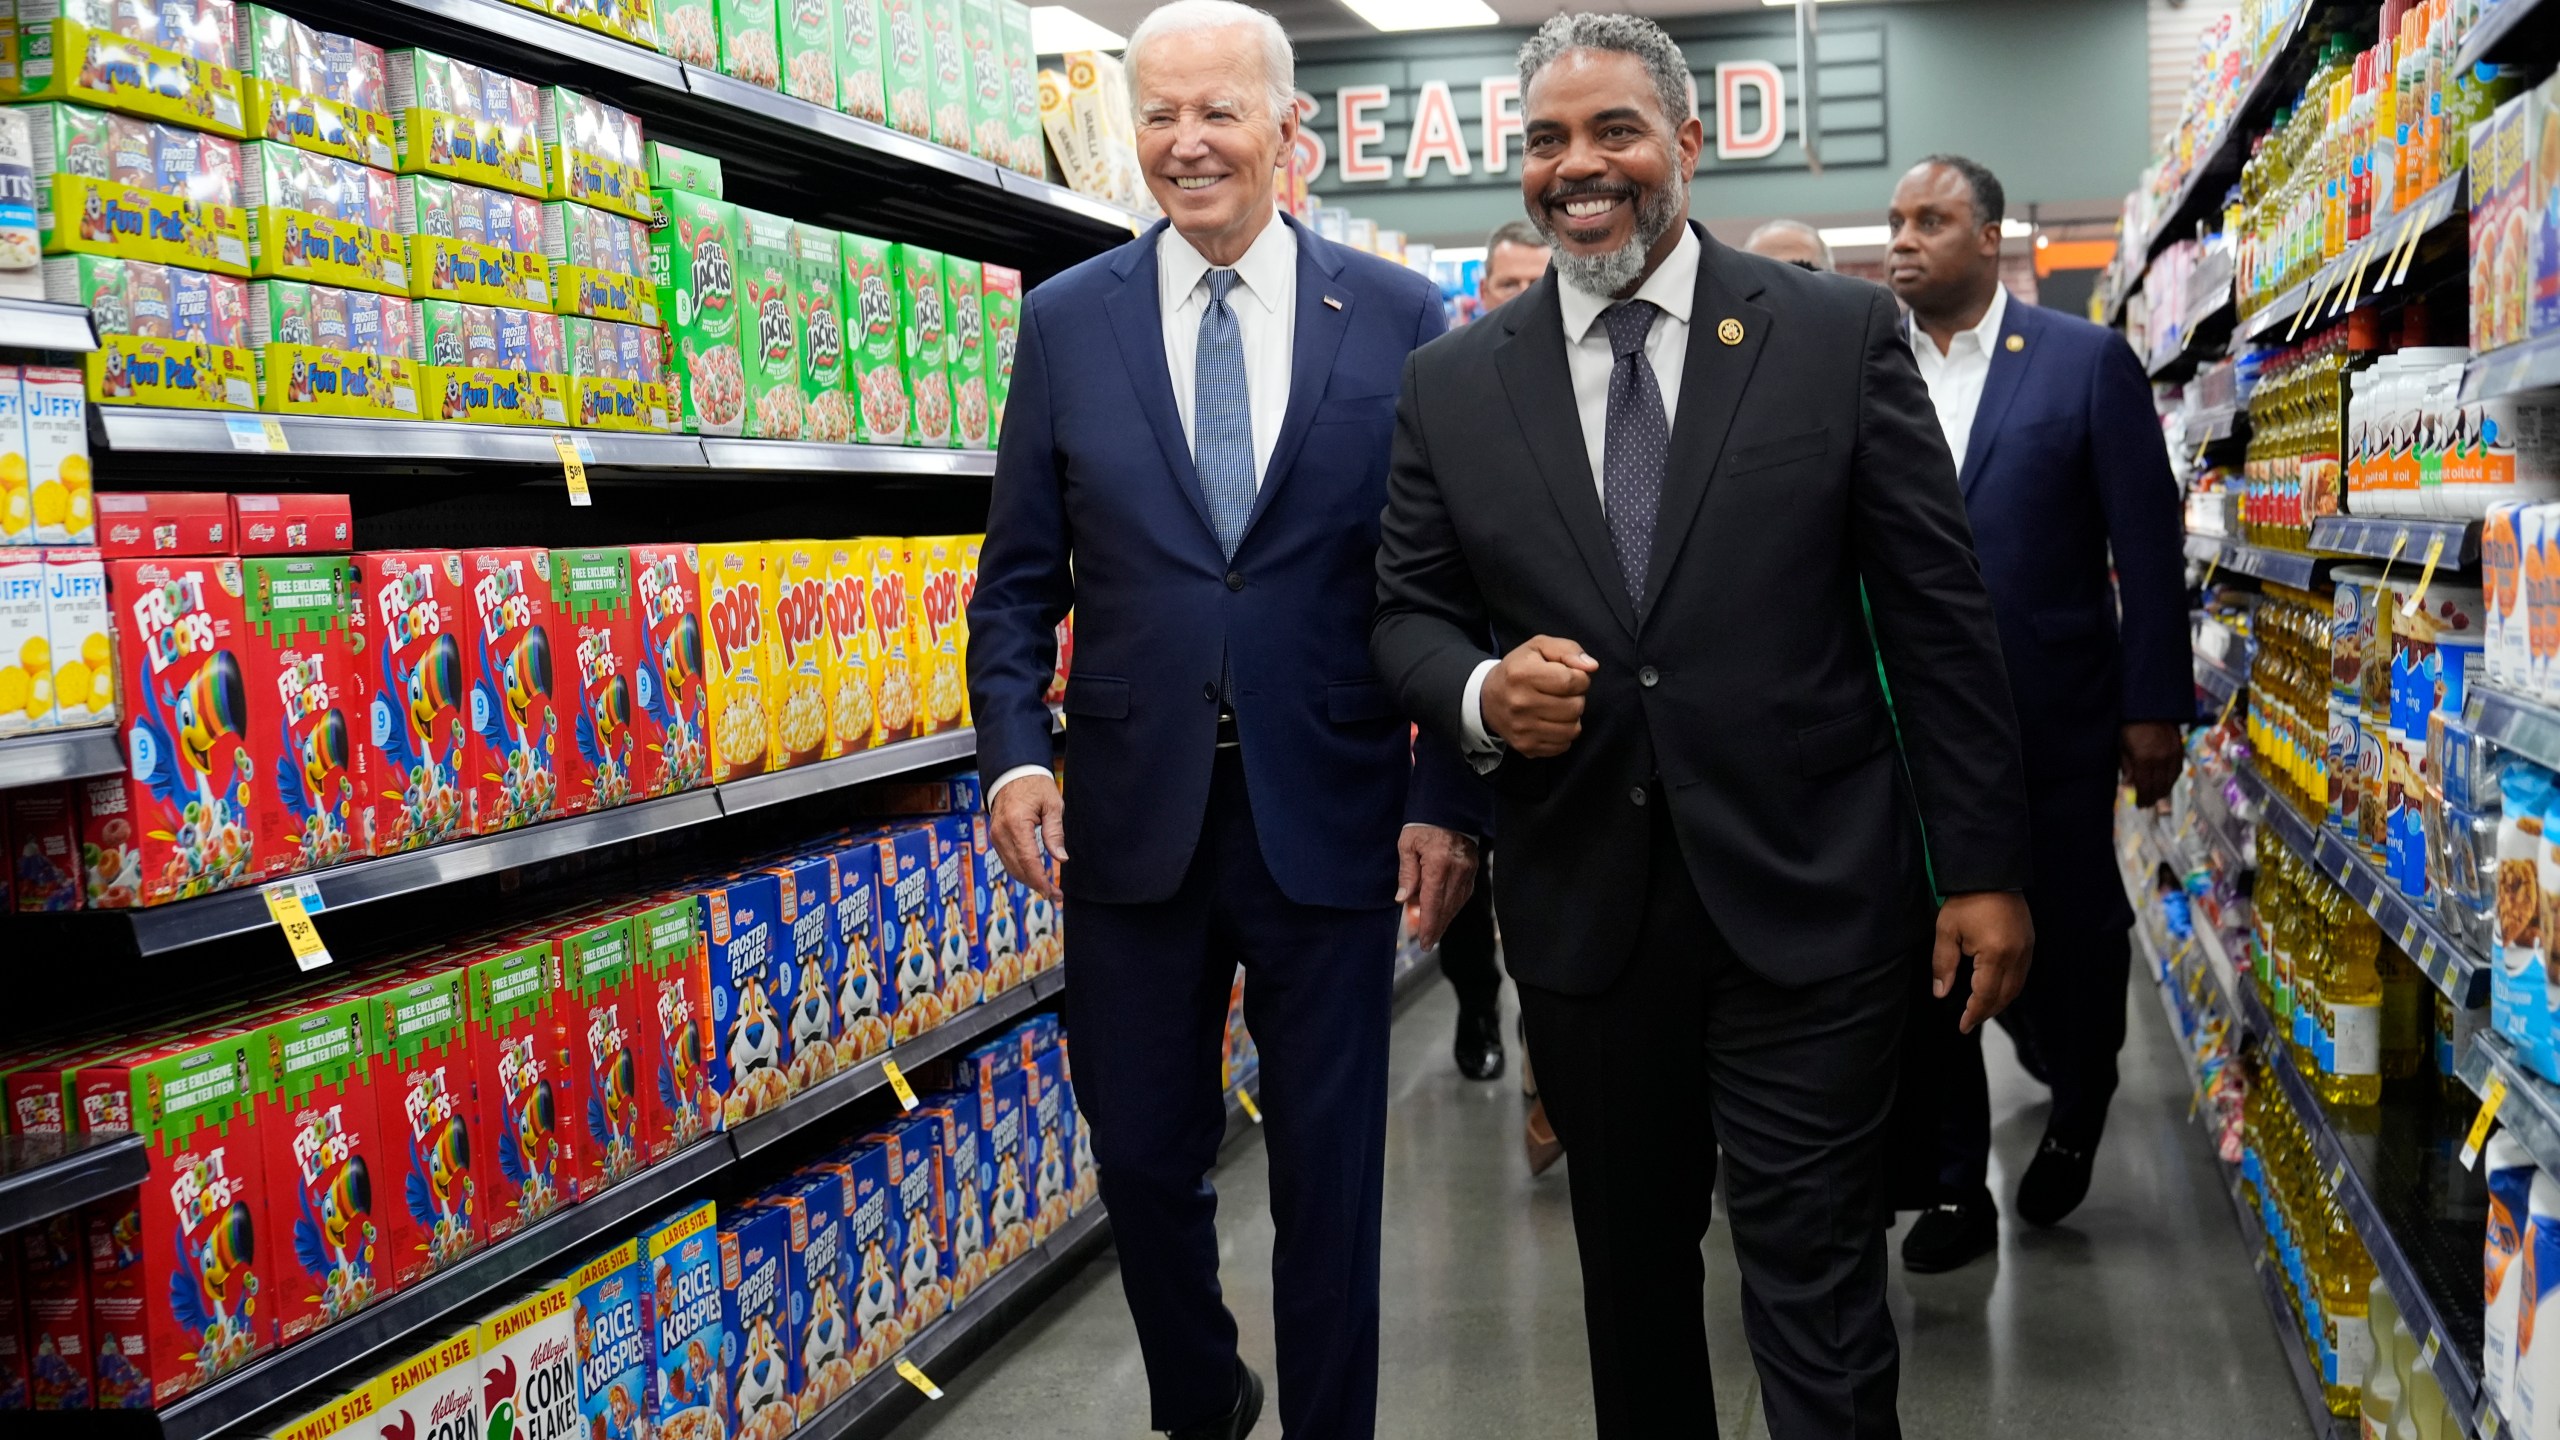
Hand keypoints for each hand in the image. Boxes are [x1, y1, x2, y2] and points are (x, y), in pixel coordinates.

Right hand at [989, 773, 1066, 901]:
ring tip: (1048, 889)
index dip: (1040, 880)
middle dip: (1036, 885)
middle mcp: (1001, 833)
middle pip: (1018, 869)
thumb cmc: (1035, 785)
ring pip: (1011, 867)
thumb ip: (1055, 833)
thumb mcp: (1052, 805)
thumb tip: (1061, 859)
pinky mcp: (995, 837)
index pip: (1028, 861)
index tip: (1053, 892)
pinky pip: (1007, 860)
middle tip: (1055, 895)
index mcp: (1016, 824)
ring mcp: (995, 836)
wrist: (1012, 773)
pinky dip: (1020, 870)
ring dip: (1028, 880)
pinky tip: (1034, 875)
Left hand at [1397, 825, 1478, 949]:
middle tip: (1427, 943)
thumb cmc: (1424, 822)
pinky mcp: (1472, 867)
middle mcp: (1458, 870)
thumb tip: (1403, 899)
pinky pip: (1464, 893)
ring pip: (1457, 902)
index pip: (1433, 902)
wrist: (1449, 804)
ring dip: (1445, 919)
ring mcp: (1468, 869)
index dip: (1429, 924)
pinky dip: (1454, 905)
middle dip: (1437, 927)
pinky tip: (1445, 913)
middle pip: (1447, 907)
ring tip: (1434, 932)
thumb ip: (1407, 872)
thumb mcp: (1408, 844)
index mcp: (1439, 864)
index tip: (1424, 941)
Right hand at [1482, 636, 1598, 758]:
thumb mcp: (1539, 647)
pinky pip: (1563, 745)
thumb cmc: (1519, 669)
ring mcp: (1523, 729)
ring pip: (1573, 729)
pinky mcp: (1526, 747)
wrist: (1488, 699)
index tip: (1572, 677)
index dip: (1581, 678)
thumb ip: (1568, 650)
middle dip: (1576, 698)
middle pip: (1575, 707)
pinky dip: (1563, 734)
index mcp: (1523, 674)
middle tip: (1563, 694)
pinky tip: (1551, 722)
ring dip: (1572, 718)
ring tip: (1558, 707)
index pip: (1572, 681)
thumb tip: (1592, 667)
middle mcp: (1520, 703)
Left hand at [1934, 891, 2033, 1034]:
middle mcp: (2017, 955)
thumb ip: (1943, 965)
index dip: (1974, 1013)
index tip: (1963, 1026)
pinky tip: (1996, 989)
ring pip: (2017, 987)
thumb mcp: (1947, 931)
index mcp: (1996, 954)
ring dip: (2000, 1001)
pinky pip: (2022, 974)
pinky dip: (2009, 987)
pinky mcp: (2030, 943)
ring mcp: (2027, 949)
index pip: (1986, 995)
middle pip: (2005, 995)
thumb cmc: (1966, 900)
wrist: (1991, 873)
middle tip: (1970, 1021)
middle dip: (1987, 1011)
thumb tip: (1941, 993)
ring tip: (1981, 1009)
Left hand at [2120, 721, 2183, 807]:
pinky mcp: (2180, 749)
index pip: (2145, 786)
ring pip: (2171, 779)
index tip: (2140, 805)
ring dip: (2164, 790)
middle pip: (2159, 785)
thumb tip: (2128, 785)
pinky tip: (2168, 783)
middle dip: (2153, 797)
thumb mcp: (2122, 746)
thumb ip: (2126, 766)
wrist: (2149, 706)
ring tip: (2158, 796)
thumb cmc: (2130, 726)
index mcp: (2144, 760)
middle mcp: (2160, 760)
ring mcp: (2172, 754)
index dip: (2143, 798)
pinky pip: (2178, 769)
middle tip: (2149, 804)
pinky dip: (2173, 779)